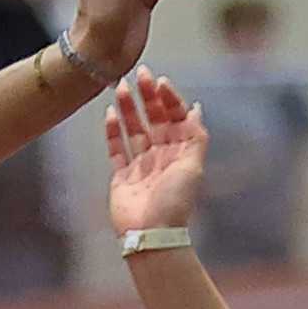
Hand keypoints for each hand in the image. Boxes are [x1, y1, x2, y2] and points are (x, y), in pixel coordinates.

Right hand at [103, 71, 209, 237]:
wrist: (151, 233)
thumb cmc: (175, 201)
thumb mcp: (194, 166)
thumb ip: (195, 136)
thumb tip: (196, 108)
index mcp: (180, 152)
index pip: (176, 118)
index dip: (169, 99)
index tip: (160, 82)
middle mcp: (161, 156)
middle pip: (154, 119)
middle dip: (148, 96)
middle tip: (140, 74)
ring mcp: (140, 165)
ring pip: (134, 129)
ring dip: (129, 108)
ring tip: (121, 86)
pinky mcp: (121, 176)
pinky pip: (116, 149)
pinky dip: (113, 131)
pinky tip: (111, 113)